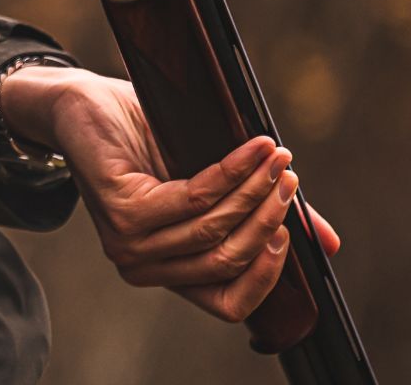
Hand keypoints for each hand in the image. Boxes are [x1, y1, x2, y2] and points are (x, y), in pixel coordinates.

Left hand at [0, 67, 343, 322]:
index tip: (292, 230)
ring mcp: (128, 242)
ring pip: (215, 229)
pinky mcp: (122, 209)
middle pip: (228, 260)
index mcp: (166, 269)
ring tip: (278, 156)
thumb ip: (259, 213)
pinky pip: (196, 198)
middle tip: (291, 176)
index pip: (229, 303)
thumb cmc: (145, 144)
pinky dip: (234, 172)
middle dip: (270, 217)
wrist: (83, 107)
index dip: (269, 274)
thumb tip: (328, 244)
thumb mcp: (212, 183)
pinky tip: (254, 149)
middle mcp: (144, 265)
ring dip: (257, 190)